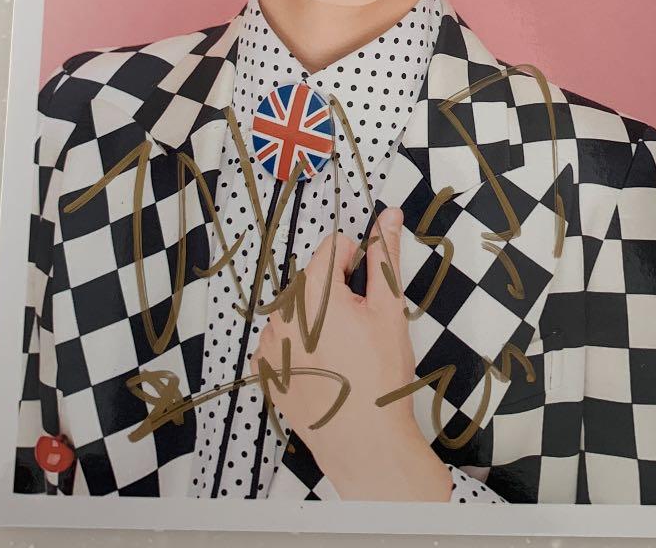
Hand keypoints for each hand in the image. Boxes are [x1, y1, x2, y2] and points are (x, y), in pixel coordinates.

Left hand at [248, 207, 451, 500]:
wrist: (365, 440)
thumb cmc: (380, 375)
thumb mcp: (390, 309)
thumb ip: (385, 256)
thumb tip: (389, 216)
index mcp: (314, 291)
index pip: (333, 247)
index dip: (356, 264)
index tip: (366, 293)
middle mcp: (284, 312)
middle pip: (313, 279)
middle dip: (336, 292)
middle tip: (360, 328)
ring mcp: (269, 343)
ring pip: (296, 308)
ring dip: (316, 318)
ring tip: (342, 353)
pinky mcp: (265, 370)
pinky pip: (280, 340)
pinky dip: (298, 346)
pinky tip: (322, 368)